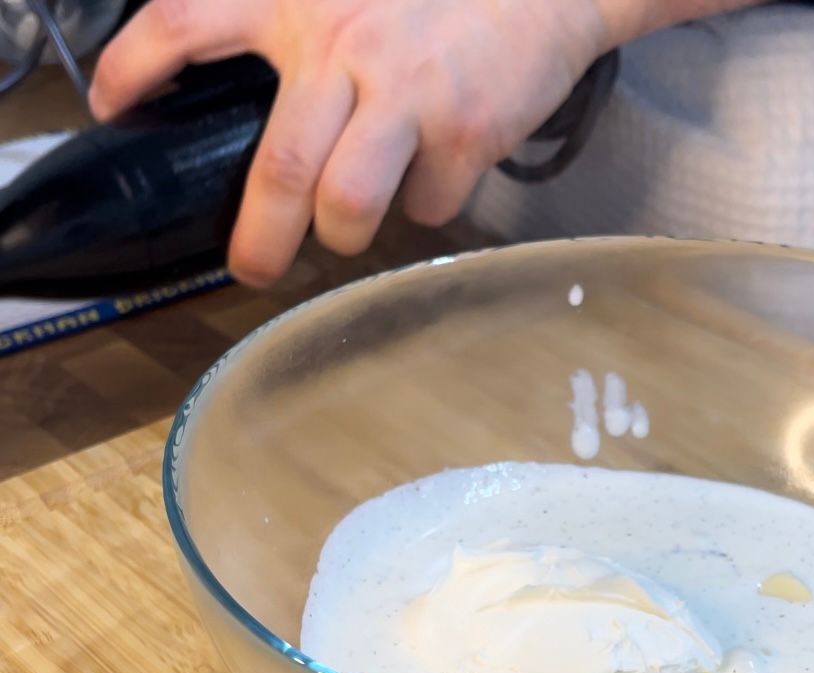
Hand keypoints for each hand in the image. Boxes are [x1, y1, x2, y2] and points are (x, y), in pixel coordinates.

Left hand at [88, 0, 609, 285]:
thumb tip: (269, 113)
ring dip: (344, 236)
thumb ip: (302, 33)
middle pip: (280, 168)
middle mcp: (344, 44)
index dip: (135, 65)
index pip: (187, 21)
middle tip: (253, 269)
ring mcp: (408, 94)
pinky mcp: (464, 133)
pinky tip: (438, 173)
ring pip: (348, 204)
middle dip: (260, 240)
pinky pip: (426, 206)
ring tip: (348, 230)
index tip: (110, 102)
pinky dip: (426, 204)